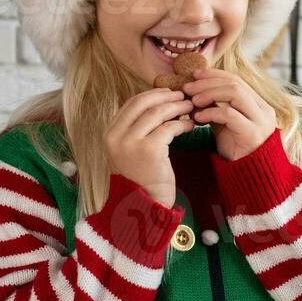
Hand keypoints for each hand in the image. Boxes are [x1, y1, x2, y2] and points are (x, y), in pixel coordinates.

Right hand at [104, 86, 195, 206]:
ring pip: (157, 113)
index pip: (131, 104)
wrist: (143, 206)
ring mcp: (131, 143)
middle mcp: (117, 136)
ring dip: (177, 107)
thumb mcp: (131, 152)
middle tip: (183, 96)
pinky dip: (182, 123)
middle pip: (143, 103)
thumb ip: (137, 131)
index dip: (152, 95)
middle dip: (165, 97)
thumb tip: (159, 106)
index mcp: (110, 134)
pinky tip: (191, 125)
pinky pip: (169, 128)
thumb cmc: (142, 180)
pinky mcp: (149, 150)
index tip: (168, 94)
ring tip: (190, 107)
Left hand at [184, 68, 276, 161]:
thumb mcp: (225, 124)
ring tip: (193, 101)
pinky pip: (229, 114)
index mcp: (259, 104)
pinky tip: (198, 118)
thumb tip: (194, 90)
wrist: (250, 177)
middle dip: (208, 83)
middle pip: (234, 83)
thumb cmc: (236, 149)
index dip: (214, 75)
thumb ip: (215, 106)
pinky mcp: (253, 133)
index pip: (236, 80)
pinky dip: (211, 112)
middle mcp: (263, 110)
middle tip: (188, 88)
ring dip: (209, 94)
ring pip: (234, 93)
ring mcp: (260, 121)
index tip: (194, 75)